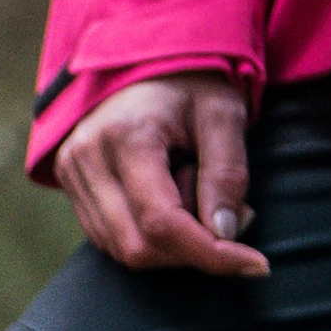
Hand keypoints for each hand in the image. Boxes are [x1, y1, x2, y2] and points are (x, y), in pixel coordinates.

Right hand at [54, 72, 268, 276]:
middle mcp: (86, 158)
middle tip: (230, 211)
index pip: (163, 223)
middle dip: (196, 249)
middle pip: (141, 246)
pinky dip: (155, 240)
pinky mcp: (73, 187)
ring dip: (177, 244)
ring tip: (198, 194)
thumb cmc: (193, 85)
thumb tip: (225, 233)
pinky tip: (176, 204)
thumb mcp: (224, 116)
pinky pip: (114, 241)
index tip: (258, 264)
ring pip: (126, 251)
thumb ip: (227, 174)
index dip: (213, 254)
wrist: (148, 65)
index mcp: (124, 136)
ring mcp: (72, 174)